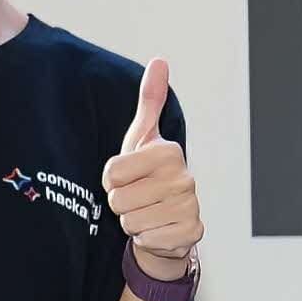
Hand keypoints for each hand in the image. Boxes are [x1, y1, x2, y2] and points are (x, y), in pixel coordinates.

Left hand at [101, 60, 199, 274]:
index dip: (111, 179)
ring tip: (146, 212)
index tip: (128, 177)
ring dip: (132, 221)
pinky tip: (157, 228)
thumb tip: (160, 61)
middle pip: (117, 199)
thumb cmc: (150, 175)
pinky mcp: (190, 233)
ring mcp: (190, 206)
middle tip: (137, 197)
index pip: (111, 173)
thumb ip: (150, 101)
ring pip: (130, 221)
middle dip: (121, 202)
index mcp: (169, 152)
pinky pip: (146, 239)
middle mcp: (184, 178)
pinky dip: (146, 238)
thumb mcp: (142, 138)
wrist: (170, 219)